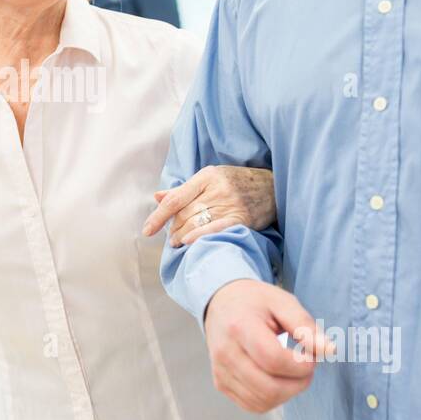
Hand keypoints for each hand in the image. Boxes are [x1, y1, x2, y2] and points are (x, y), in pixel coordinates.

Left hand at [142, 165, 276, 246]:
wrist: (274, 187)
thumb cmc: (238, 182)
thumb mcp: (211, 178)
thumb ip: (184, 189)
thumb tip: (157, 197)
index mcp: (206, 176)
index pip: (175, 199)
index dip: (158, 216)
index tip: (147, 230)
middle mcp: (217, 189)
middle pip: (184, 214)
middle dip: (172, 228)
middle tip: (170, 237)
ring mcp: (230, 204)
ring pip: (196, 223)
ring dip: (181, 236)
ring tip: (177, 242)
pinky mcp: (241, 218)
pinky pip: (215, 229)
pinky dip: (199, 237)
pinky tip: (188, 243)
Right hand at [203, 279, 332, 413]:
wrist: (220, 304)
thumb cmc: (255, 302)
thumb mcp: (283, 302)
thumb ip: (306, 327)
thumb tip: (329, 350)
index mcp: (240, 327)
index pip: (273, 360)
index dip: (301, 365)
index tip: (311, 354)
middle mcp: (225, 353)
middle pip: (269, 388)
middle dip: (299, 383)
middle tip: (306, 366)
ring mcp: (221, 371)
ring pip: (263, 401)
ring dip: (288, 392)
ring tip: (292, 371)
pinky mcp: (221, 384)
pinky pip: (253, 405)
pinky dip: (273, 398)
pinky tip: (277, 379)